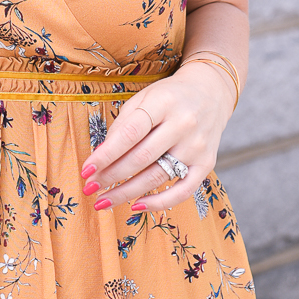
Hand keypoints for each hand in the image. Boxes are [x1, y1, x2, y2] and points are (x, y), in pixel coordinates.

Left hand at [79, 62, 233, 212]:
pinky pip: (183, 191)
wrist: (211, 92)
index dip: (106, 154)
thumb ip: (124, 124)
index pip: (130, 133)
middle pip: (141, 158)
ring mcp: (197, 146)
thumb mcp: (144, 98)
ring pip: (157, 177)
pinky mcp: (207, 163)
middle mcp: (183, 124)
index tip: (86, 170)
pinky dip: (159, 203)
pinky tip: (136, 206)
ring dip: (126, 192)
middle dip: (111, 176)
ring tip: (103, 201)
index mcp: (163, 102)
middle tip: (90, 188)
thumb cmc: (169, 96)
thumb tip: (101, 157)